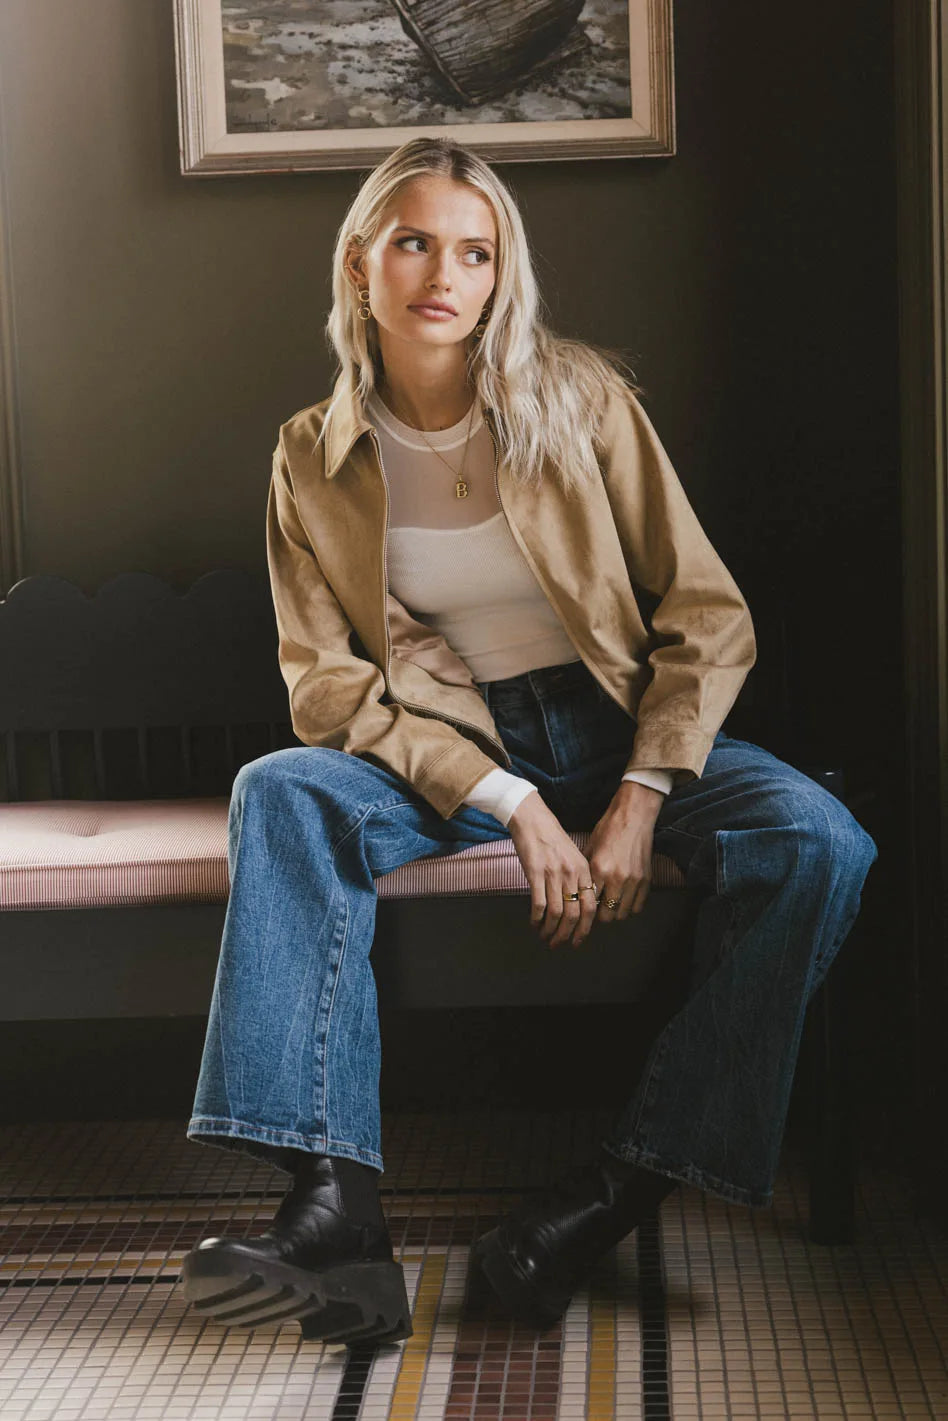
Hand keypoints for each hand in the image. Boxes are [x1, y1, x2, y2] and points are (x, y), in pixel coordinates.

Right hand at [507, 790, 599, 948]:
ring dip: (550, 930)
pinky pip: (539, 904)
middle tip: (559, 945)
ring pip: (556, 913)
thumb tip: (578, 904)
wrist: (532, 819)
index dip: (585, 928)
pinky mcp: (535, 873)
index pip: (590, 907)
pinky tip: (533, 923)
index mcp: (583, 870)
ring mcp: (553, 874)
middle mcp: (571, 874)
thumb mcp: (573, 855)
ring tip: (544, 937)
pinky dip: (536, 918)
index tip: (578, 940)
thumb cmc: (551, 837)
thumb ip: (578, 878)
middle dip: (567, 935)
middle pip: (574, 914)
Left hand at [586, 780, 663, 923]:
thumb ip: (585, 871)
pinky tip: (624, 900)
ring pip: (622, 914)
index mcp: (599, 869)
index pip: (589, 903)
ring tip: (610, 906)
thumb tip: (578, 889)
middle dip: (599, 915)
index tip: (583, 908)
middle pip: (606, 915)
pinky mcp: (646, 880)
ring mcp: (634, 880)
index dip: (584, 908)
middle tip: (596, 910)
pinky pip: (638, 906)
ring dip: (615, 912)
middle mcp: (617, 878)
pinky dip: (630, 907)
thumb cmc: (609, 828)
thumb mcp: (590, 847)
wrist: (633, 816)